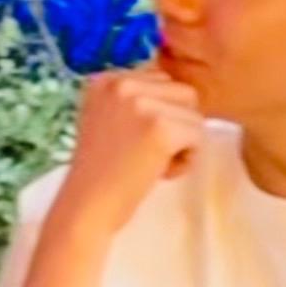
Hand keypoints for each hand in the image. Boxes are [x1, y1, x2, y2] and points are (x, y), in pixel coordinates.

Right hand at [47, 65, 204, 242]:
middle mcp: (122, 83)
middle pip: (182, 93)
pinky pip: (198, 136)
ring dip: (182, 142)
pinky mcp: (161, 128)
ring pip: (194, 114)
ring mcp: (141, 104)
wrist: (87, 207)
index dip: (159, 115)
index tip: (133, 141)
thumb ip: (134, 100)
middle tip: (145, 154)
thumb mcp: (107, 120)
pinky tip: (161, 172)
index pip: (161, 80)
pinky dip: (187, 159)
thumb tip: (182, 91)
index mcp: (106, 79)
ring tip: (152, 163)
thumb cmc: (101, 172)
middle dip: (175, 124)